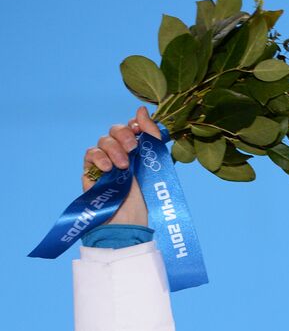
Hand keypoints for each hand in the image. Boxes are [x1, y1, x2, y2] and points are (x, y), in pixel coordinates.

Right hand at [81, 106, 161, 225]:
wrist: (131, 223)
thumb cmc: (146, 199)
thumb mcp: (155, 165)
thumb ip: (151, 136)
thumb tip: (141, 108)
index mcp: (140, 152)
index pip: (133, 127)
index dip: (135, 125)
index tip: (140, 131)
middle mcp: (122, 154)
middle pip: (117, 130)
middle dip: (125, 135)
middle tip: (132, 150)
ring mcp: (106, 162)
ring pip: (104, 140)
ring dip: (114, 149)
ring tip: (123, 166)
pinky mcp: (92, 172)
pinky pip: (90, 153)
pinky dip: (99, 156)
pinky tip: (108, 168)